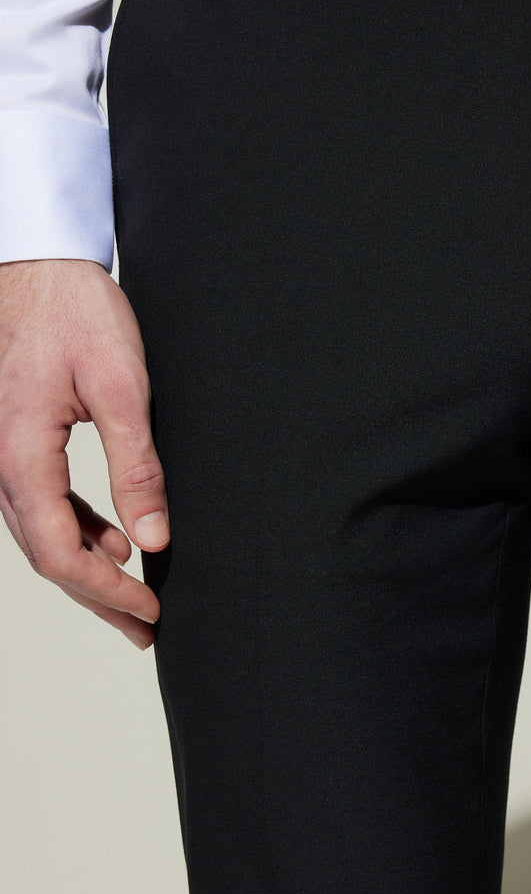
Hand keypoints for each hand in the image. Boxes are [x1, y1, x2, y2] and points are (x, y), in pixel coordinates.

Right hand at [0, 258, 169, 649]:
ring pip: (40, 534)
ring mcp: (3, 454)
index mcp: (19, 454)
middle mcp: (0, 463)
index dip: (104, 590)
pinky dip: (77, 530)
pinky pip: (41, 504)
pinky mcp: (17, 441)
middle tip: (146, 628)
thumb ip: (138, 465)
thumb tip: (153, 538)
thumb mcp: (122, 387)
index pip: (59, 551)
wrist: (38, 265)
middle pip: (46, 554)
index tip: (148, 610)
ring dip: (87, 569)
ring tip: (135, 598)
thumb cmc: (77, 312)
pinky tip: (114, 540)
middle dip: (97, 596)